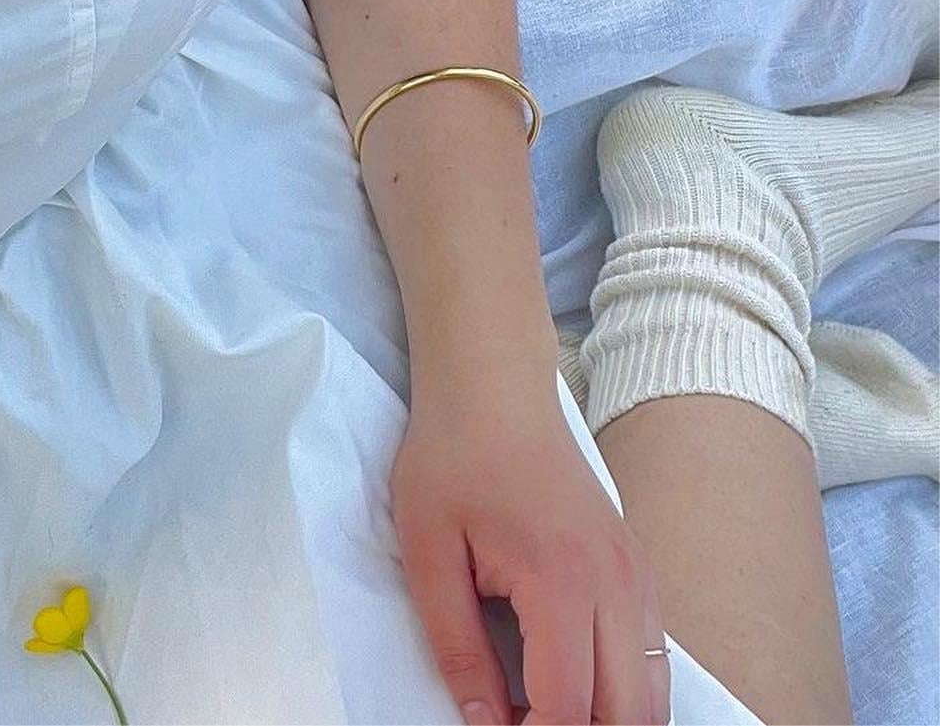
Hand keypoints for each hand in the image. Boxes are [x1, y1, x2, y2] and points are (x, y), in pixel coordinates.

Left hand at [390, 369, 670, 725]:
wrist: (493, 388)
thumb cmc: (452, 459)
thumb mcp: (427, 552)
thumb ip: (457, 647)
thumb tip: (483, 721)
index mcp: (562, 580)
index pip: (568, 707)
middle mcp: (618, 583)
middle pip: (629, 714)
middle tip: (520, 722)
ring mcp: (637, 573)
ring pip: (652, 692)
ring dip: (607, 717)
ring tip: (539, 708)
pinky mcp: (638, 566)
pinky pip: (651, 653)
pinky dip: (623, 687)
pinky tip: (572, 681)